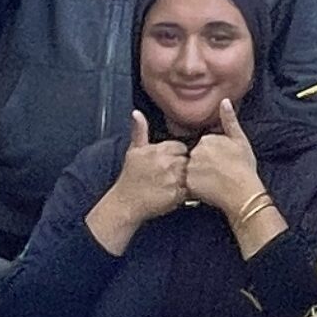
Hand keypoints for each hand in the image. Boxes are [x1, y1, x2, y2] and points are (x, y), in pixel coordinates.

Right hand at [89, 110, 190, 251]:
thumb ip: (139, 131)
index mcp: (158, 150)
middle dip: (183, 166)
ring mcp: (172, 179)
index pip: (181, 146)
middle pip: (188, 159)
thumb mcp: (133, 151)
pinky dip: (185, 192)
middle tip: (172, 174)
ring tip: (174, 183)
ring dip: (186, 178)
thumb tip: (136, 113)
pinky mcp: (176, 195)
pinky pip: (190, 190)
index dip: (177, 154)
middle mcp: (167, 163)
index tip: (171, 161)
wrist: (125, 203)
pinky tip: (175, 193)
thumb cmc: (130, 177)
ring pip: (190, 174)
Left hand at [186, 98, 266, 223]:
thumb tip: (224, 101)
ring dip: (200, 175)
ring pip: (191, 170)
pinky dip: (196, 187)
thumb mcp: (240, 140)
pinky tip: (209, 189)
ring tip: (215, 182)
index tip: (224, 163)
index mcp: (208, 138)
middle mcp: (196, 150)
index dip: (214, 155)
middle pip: (196, 156)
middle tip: (220, 173)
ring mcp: (191, 166)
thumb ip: (230, 120)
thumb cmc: (244, 167)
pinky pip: (188, 183)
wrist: (243, 192)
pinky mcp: (188, 182)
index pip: (205, 145)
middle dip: (205, 164)